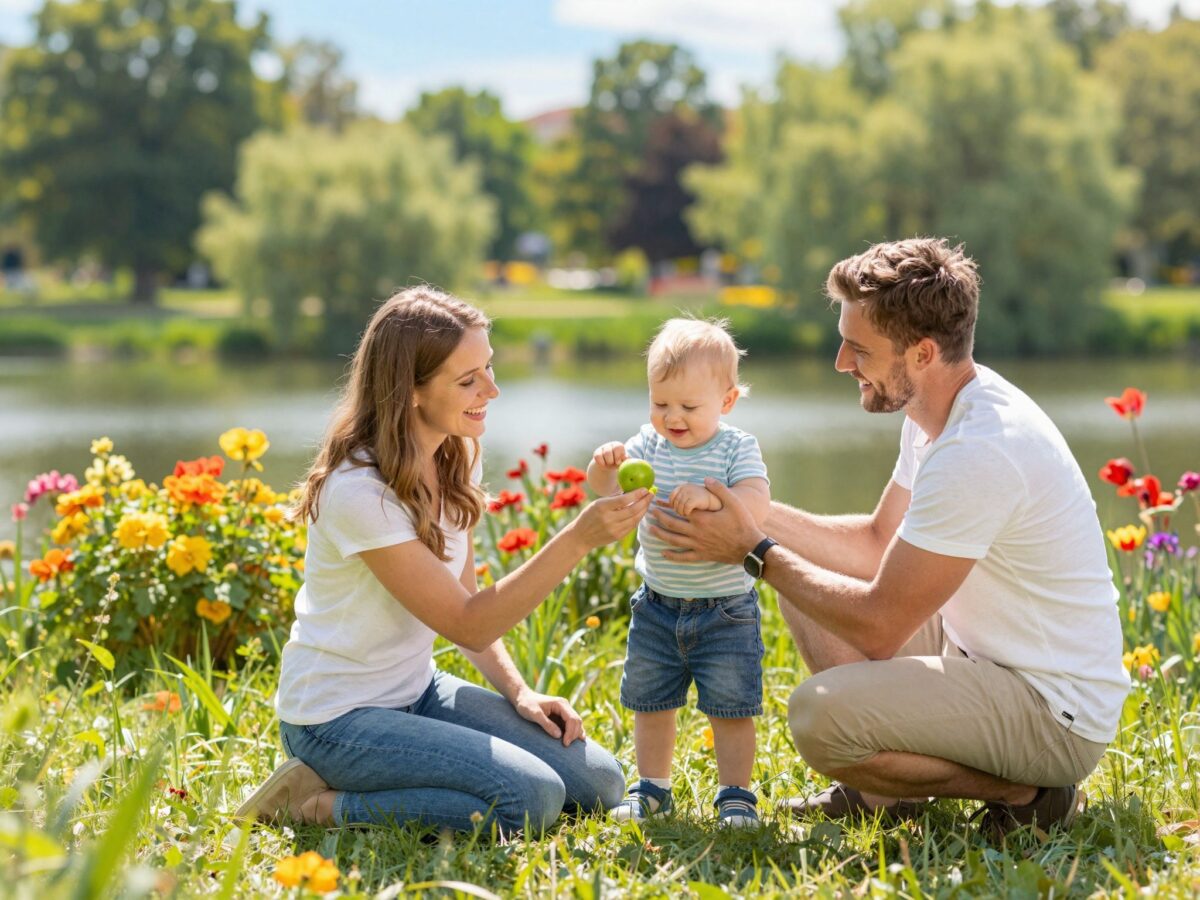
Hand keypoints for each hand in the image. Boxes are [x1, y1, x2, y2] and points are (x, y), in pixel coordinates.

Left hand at [512, 688, 584, 745]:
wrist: (522, 698)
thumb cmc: (527, 705)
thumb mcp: (534, 714)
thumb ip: (546, 724)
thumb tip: (559, 735)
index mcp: (560, 704)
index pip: (572, 719)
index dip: (571, 732)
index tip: (565, 743)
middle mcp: (565, 706)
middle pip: (577, 721)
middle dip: (574, 734)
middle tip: (566, 746)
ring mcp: (564, 711)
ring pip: (576, 723)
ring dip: (575, 734)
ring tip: (571, 745)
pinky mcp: (561, 716)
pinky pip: (571, 724)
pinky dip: (573, 732)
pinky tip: (574, 741)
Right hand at [571, 489, 652, 549]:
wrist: (581, 536)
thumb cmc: (589, 515)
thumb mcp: (598, 503)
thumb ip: (614, 498)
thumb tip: (631, 490)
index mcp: (602, 507)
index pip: (624, 499)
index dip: (637, 494)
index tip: (645, 489)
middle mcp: (609, 519)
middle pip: (633, 509)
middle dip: (645, 501)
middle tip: (651, 494)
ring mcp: (614, 529)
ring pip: (635, 519)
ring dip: (644, 509)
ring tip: (648, 502)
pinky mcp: (618, 536)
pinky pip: (632, 526)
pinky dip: (638, 518)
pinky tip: (641, 512)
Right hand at [592, 441, 626, 469]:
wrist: (608, 466)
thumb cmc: (618, 464)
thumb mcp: (623, 462)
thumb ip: (626, 460)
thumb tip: (626, 458)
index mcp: (619, 446)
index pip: (619, 447)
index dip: (618, 455)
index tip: (618, 462)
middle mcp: (611, 445)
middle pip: (610, 450)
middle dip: (612, 459)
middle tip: (614, 463)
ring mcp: (603, 448)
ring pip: (605, 454)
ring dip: (608, 461)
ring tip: (609, 463)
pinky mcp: (597, 452)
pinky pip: (598, 457)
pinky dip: (601, 463)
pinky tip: (604, 464)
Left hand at [649, 478, 763, 565]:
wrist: (749, 547)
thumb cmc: (743, 524)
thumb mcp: (734, 503)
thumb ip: (719, 489)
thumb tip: (706, 478)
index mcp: (701, 518)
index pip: (679, 509)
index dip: (668, 504)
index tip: (659, 500)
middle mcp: (696, 532)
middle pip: (672, 524)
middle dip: (659, 517)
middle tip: (650, 512)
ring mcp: (697, 545)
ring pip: (673, 540)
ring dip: (660, 534)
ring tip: (650, 529)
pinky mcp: (702, 555)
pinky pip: (683, 557)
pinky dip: (672, 556)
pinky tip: (663, 554)